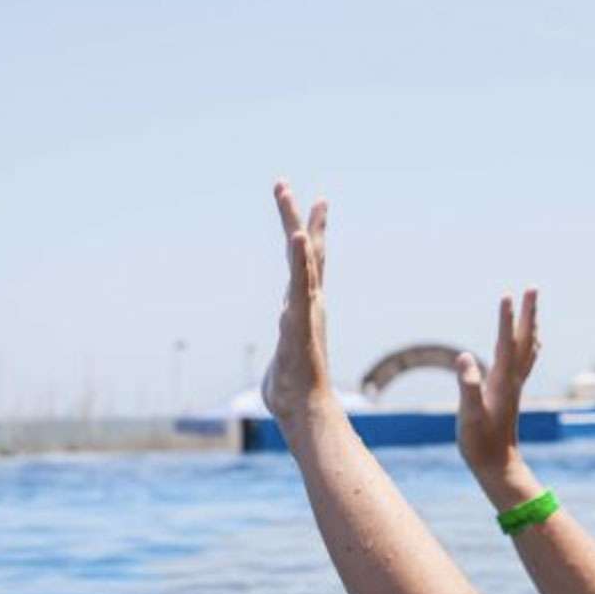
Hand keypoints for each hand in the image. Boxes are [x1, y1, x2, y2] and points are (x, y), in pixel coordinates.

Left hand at [262, 181, 334, 424]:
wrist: (304, 408)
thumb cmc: (292, 390)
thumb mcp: (284, 361)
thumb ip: (285, 355)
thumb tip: (283, 368)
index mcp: (303, 307)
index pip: (306, 264)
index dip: (308, 234)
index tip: (311, 207)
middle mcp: (308, 302)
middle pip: (304, 252)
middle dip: (296, 217)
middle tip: (282, 185)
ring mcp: (306, 310)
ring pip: (302, 260)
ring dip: (295, 227)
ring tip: (287, 197)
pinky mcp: (301, 320)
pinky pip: (302, 283)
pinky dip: (301, 259)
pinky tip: (298, 237)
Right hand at [455, 288, 539, 481]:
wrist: (498, 467)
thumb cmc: (480, 443)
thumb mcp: (469, 416)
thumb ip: (468, 386)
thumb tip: (464, 357)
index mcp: (503, 381)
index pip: (506, 343)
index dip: (506, 318)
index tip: (507, 295)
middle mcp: (513, 380)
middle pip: (525, 340)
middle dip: (528, 313)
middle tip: (532, 288)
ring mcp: (514, 386)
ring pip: (528, 349)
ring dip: (530, 326)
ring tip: (532, 307)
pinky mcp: (511, 394)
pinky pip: (523, 361)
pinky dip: (527, 345)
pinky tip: (527, 344)